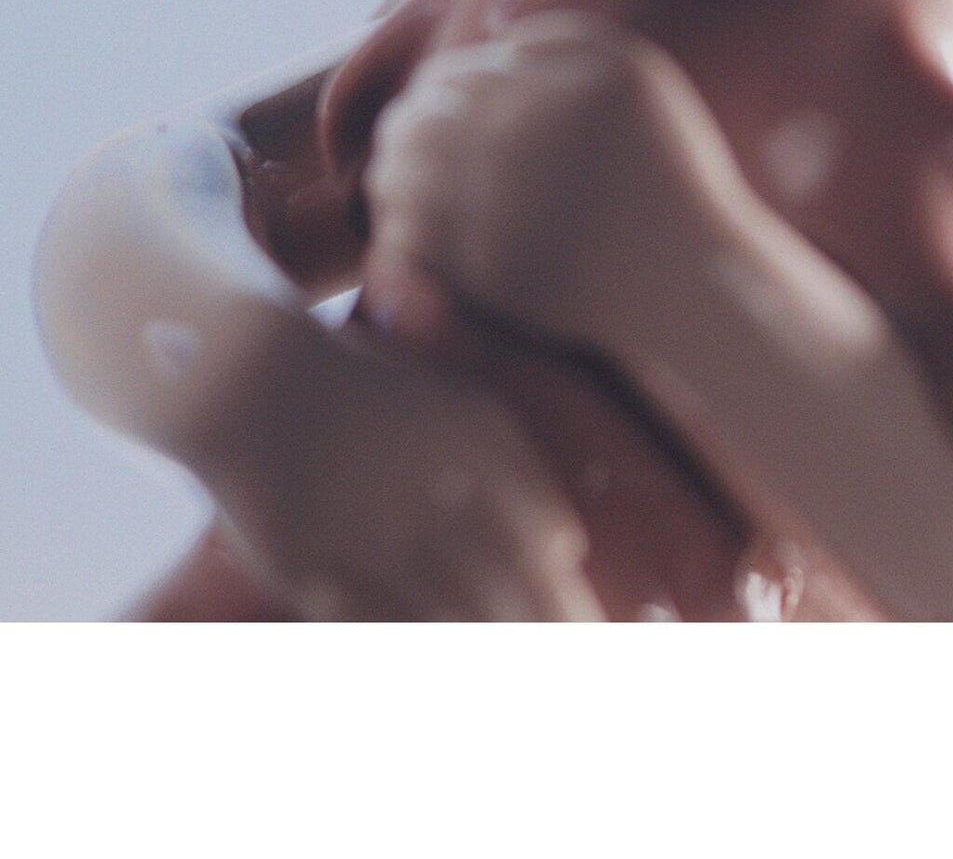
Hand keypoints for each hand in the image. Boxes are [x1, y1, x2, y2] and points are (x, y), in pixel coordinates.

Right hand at [197, 314, 604, 620]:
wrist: (257, 384)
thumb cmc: (378, 399)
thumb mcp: (464, 410)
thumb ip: (523, 472)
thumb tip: (570, 550)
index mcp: (475, 447)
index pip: (546, 539)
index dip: (569, 596)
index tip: (588, 629)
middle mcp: (427, 491)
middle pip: (504, 589)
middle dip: (541, 633)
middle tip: (569, 655)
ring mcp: (367, 534)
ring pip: (446, 618)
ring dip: (484, 645)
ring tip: (512, 677)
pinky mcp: (309, 570)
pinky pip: (376, 626)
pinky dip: (414, 643)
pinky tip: (438, 653)